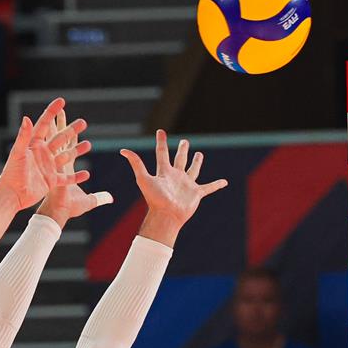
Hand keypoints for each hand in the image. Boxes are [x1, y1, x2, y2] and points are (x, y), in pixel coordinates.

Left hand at [0, 99, 89, 211]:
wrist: (12, 195)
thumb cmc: (12, 173)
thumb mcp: (17, 153)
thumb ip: (23, 136)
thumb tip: (27, 118)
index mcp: (34, 144)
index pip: (45, 124)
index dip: (52, 112)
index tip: (62, 101)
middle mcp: (42, 154)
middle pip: (60, 139)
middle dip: (72, 130)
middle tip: (83, 122)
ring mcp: (48, 167)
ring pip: (67, 157)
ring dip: (77, 150)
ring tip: (89, 144)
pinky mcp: (52, 181)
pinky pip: (67, 178)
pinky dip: (77, 177)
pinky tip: (87, 174)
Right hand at [37, 108, 111, 225]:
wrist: (58, 214)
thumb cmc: (70, 208)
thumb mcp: (90, 201)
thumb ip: (100, 197)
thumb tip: (112, 198)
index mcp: (65, 166)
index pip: (69, 146)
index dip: (72, 134)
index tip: (74, 124)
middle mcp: (58, 161)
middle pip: (60, 138)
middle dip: (62, 124)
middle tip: (61, 109)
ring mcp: (53, 162)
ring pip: (55, 138)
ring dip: (58, 124)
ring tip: (58, 110)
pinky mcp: (52, 164)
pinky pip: (53, 147)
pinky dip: (51, 136)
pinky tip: (48, 123)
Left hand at [120, 130, 226, 245]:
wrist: (166, 216)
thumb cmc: (154, 199)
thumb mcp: (143, 178)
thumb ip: (136, 163)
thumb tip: (123, 150)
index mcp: (164, 172)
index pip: (162, 153)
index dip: (161, 142)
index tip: (160, 131)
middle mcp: (176, 177)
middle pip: (179, 160)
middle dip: (182, 150)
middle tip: (185, 142)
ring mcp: (186, 185)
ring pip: (193, 170)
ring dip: (197, 162)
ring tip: (200, 154)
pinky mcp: (196, 194)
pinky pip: (208, 188)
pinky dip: (216, 185)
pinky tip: (224, 182)